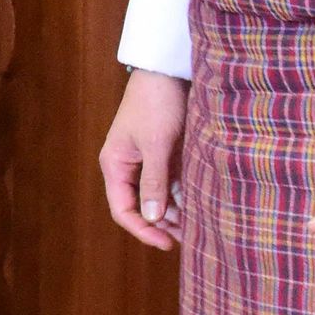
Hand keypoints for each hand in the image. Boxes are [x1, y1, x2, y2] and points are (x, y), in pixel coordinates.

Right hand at [100, 68, 187, 250]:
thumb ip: (154, 182)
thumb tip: (151, 218)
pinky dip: (182, 196)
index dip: (143, 230)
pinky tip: (199, 205)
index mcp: (115, 164)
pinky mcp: (163, 154)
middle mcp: (127, 166)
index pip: (122, 209)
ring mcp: (145, 161)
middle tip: (188, 238)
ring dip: (174, 212)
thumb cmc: (157, 104)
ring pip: (157, 197)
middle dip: (161, 224)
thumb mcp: (157, 144)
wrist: (168, 71)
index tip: (167, 243)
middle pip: (140, 206)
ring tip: (198, 224)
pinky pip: (170, 183)